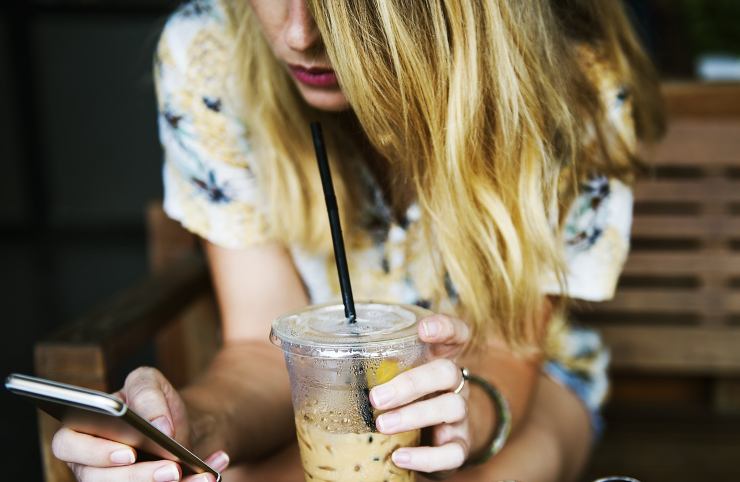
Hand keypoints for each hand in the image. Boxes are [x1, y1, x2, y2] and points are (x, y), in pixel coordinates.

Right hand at [51, 367, 229, 480]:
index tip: (129, 452)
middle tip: (172, 470)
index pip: (68, 445)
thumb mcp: (149, 382)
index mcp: (81, 430)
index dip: (94, 452)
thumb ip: (147, 394)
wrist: (179, 426)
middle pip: (99, 480)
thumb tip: (158, 426)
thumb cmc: (154, 403)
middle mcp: (90, 463)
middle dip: (138, 477)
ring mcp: (112, 480)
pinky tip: (208, 476)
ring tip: (197, 476)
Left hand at [369, 314, 470, 475]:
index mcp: (438, 358)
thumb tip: (307, 367)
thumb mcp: (392, 377)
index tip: (422, 329)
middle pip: (446, 371)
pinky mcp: (459, 444)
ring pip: (452, 407)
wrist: (433, 438)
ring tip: (382, 425)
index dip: (444, 327)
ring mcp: (460, 414)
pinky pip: (453, 452)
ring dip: (414, 415)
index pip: (455, 334)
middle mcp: (454, 383)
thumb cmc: (404, 398)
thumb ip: (370, 368)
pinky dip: (427, 456)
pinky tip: (400, 457)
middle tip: (376, 397)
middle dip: (411, 383)